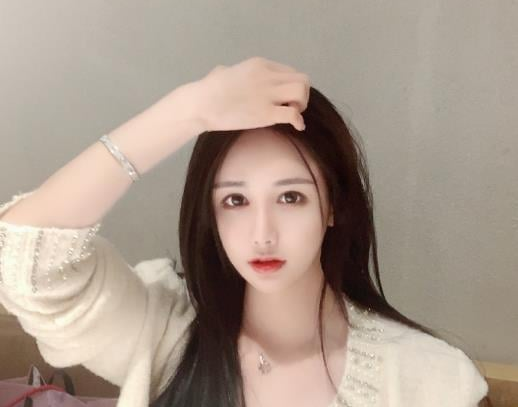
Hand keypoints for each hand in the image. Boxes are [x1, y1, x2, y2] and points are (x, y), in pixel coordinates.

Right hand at [195, 56, 309, 131]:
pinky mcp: (266, 113)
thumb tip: (224, 72)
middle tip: (292, 107)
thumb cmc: (206, 90)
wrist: (201, 104)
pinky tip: (296, 126)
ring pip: (301, 92)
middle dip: (302, 95)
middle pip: (302, 80)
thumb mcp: (222, 72)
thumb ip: (230, 71)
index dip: (292, 85)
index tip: (285, 98)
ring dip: (301, 105)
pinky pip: (293, 114)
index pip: (290, 71)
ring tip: (292, 114)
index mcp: (260, 65)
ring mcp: (268, 94)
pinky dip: (298, 121)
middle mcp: (267, 76)